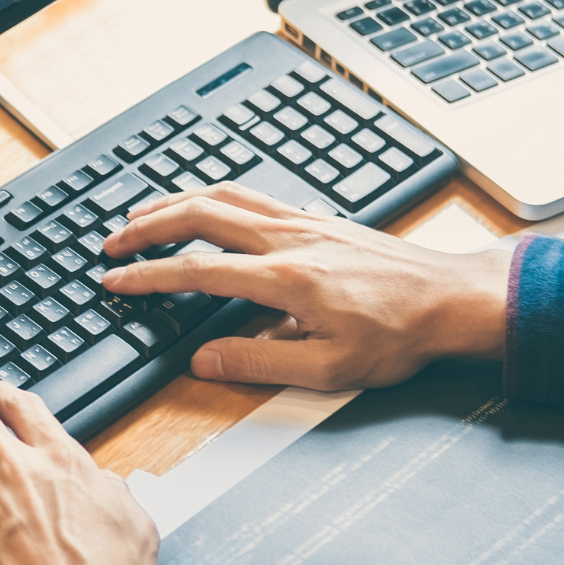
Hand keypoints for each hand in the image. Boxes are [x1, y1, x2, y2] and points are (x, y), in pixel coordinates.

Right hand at [99, 183, 510, 388]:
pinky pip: (252, 195)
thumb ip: (258, 362)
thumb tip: (203, 359)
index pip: (196, 270)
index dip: (147, 276)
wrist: (451, 300)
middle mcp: (289, 239)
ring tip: (143, 215)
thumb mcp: (328, 369)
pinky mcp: (318, 220)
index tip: (115, 282)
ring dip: (175, 201)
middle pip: (199, 214)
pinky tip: (206, 205)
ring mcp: (304, 223)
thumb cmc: (399, 337)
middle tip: (112, 242)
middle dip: (146, 225)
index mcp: (285, 279)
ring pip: (224, 195)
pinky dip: (213, 195)